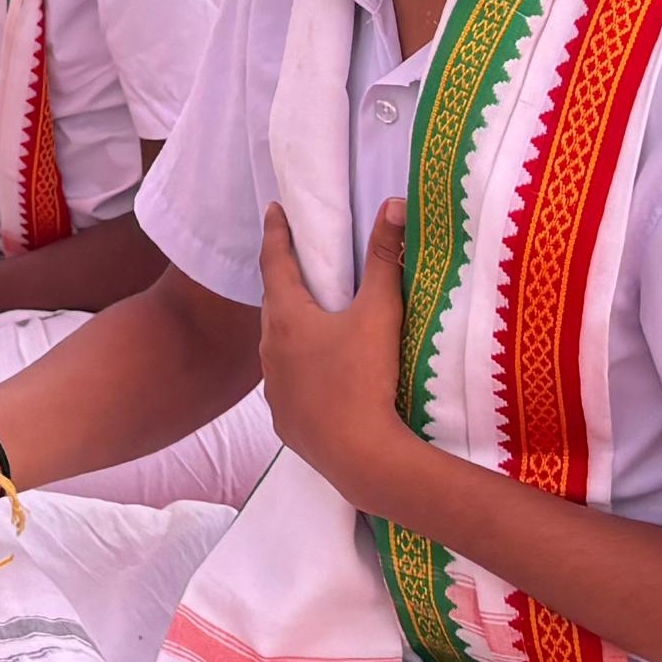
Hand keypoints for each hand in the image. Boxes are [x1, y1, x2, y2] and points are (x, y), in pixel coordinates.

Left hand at [254, 202, 414, 510]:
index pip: (275, 262)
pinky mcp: (284, 421)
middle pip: (274, 305)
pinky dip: (299, 372)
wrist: (358, 456)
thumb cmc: (364, 378)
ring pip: (278, 347)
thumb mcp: (379, 313)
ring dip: (291, 330)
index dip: (277, 233)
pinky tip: (314, 377)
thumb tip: (392, 205)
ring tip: (309, 321)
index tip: (273, 210)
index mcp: (286, 317)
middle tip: (296, 264)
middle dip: (284, 282)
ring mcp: (274, 388)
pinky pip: (288, 386)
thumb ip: (385, 258)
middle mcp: (269, 349)